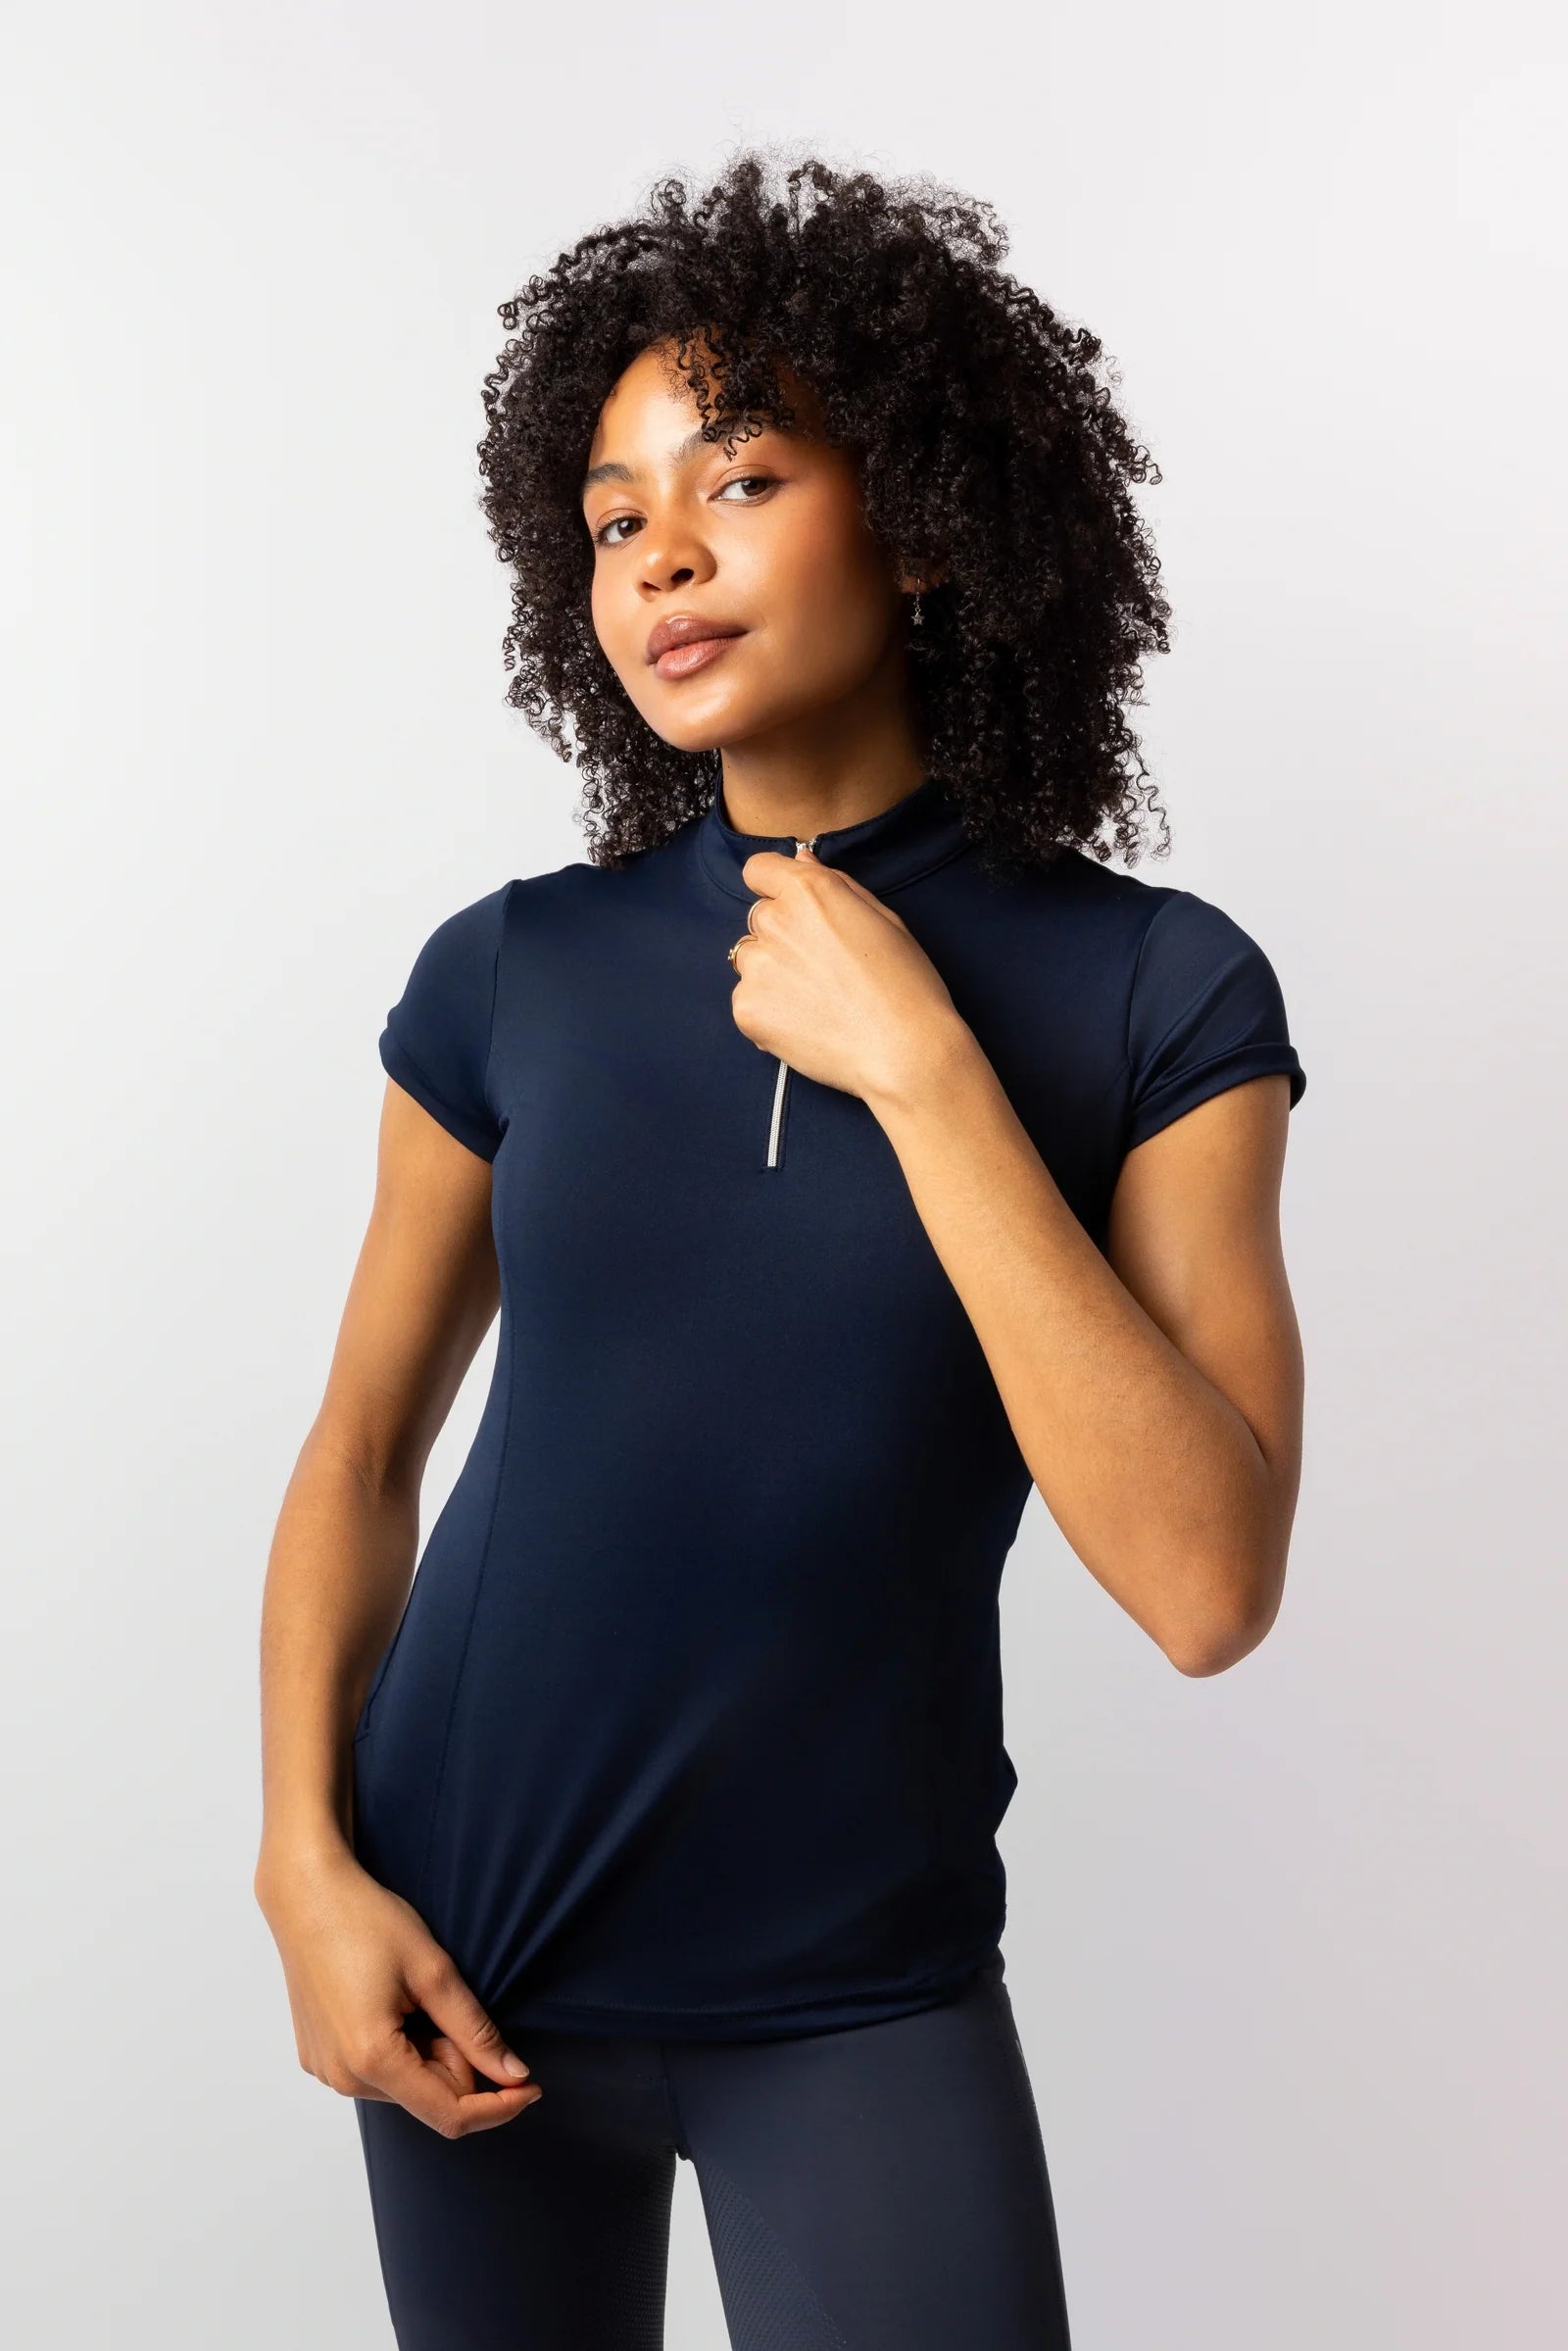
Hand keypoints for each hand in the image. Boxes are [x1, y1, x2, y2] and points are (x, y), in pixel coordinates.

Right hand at [256, 1846, 541, 2137]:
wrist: (306, 1895)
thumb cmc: (367, 1922)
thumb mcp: (434, 1971)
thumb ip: (476, 2031)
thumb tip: (515, 2075)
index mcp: (372, 2060)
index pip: (450, 2115)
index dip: (498, 2107)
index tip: (531, 2086)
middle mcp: (343, 2078)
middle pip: (429, 2096)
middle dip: (455, 2058)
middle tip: (442, 1998)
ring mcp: (326, 2071)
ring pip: (405, 2084)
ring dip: (426, 2050)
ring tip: (409, 1995)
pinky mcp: (318, 2058)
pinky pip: (376, 2071)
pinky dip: (398, 2045)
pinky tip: (387, 2000)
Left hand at [730, 845, 965, 1110]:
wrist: (904, 1051)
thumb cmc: (906, 985)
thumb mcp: (884, 919)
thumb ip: (835, 885)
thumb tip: (803, 861)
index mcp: (808, 892)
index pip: (759, 870)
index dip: (775, 886)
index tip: (792, 907)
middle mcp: (775, 922)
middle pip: (760, 918)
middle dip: (783, 936)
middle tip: (823, 968)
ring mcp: (757, 967)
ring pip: (750, 960)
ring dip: (772, 973)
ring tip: (816, 1000)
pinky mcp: (747, 1009)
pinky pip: (747, 1000)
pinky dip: (769, 1011)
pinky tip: (806, 1024)